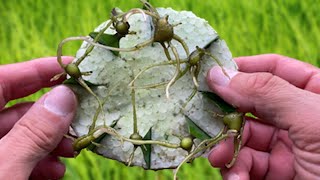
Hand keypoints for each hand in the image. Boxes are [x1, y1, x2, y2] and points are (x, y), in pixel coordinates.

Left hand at [0, 57, 76, 178]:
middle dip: (54, 115)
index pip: (3, 79)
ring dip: (51, 141)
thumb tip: (65, 96)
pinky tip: (55, 169)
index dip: (39, 69)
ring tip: (71, 150)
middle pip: (18, 108)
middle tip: (82, 117)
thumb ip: (33, 133)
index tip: (73, 66)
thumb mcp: (5, 167)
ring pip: (22, 134)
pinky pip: (17, 156)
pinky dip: (39, 160)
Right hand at [206, 54, 319, 178]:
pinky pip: (246, 166)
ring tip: (218, 157)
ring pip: (244, 138)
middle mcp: (299, 118)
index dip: (245, 68)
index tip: (213, 73)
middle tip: (203, 117)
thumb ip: (266, 92)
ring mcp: (287, 148)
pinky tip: (236, 178)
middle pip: (252, 105)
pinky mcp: (276, 174)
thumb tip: (220, 74)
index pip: (276, 69)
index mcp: (317, 95)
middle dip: (228, 114)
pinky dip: (235, 171)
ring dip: (227, 148)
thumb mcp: (312, 119)